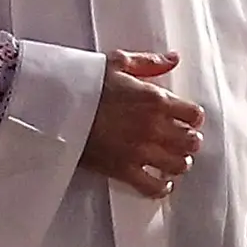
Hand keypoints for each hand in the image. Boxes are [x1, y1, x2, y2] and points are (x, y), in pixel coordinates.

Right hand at [80, 50, 202, 198]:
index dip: (193, 118)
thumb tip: (174, 58)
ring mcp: (139, 150)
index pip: (194, 115)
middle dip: (189, 141)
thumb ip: (149, 62)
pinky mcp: (122, 169)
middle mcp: (153, 127)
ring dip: (179, 163)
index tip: (187, 120)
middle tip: (181, 141)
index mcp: (155, 99)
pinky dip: (161, 187)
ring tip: (172, 160)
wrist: (52, 106)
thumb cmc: (83, 82)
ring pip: (177, 165)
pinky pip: (152, 187)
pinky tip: (162, 183)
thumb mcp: (117, 63)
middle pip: (190, 142)